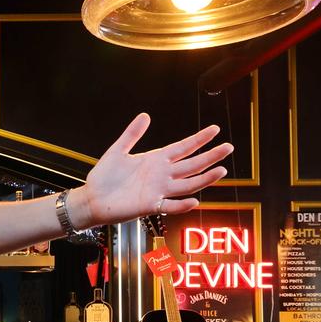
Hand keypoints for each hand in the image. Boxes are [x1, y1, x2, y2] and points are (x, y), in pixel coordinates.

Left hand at [73, 113, 232, 227]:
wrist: (92, 198)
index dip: (199, 139)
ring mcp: (158, 191)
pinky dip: (182, 205)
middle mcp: (161, 175)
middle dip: (210, 156)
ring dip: (204, 179)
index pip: (183, 148)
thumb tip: (145, 115)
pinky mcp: (150, 206)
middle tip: (228, 147)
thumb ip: (132, 134)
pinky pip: (170, 206)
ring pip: (188, 184)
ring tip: (221, 170)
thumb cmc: (104, 176)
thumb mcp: (118, 151)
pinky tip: (195, 200)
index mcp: (156, 160)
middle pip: (192, 165)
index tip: (215, 130)